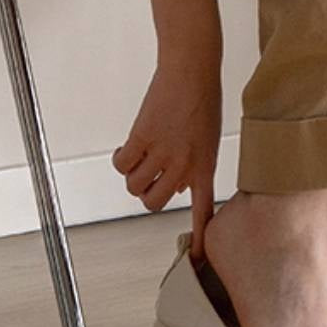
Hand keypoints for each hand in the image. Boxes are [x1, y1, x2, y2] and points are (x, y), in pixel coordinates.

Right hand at [111, 59, 221, 261]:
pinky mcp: (142, 137)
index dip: (198, 237)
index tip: (196, 258)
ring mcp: (162, 152)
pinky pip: (121, 164)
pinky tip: (126, 147)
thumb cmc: (203, 98)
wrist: (193, 68)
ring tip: (140, 155)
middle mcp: (184, 164)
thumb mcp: (207, 137)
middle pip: (153, 202)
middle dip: (147, 193)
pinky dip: (119, 159)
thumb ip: (193, 165)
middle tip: (148, 175)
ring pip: (134, 185)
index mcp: (205, 165)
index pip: (203, 209)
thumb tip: (175, 187)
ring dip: (132, 173)